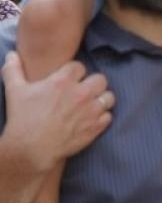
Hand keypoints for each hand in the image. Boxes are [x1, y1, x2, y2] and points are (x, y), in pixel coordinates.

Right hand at [1, 52, 112, 168]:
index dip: (74, 72)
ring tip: (91, 103)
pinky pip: (109, 116)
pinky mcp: (96, 127)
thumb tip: (12, 54)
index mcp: (62, 82)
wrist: (33, 148)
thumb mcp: (14, 90)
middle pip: (100, 79)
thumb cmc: (23, 118)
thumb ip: (13, 70)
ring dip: (101, 98)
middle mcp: (81, 94)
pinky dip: (102, 116)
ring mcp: (91, 111)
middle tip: (83, 90)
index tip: (69, 78)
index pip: (79, 66)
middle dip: (92, 83)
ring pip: (109, 97)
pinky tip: (91, 118)